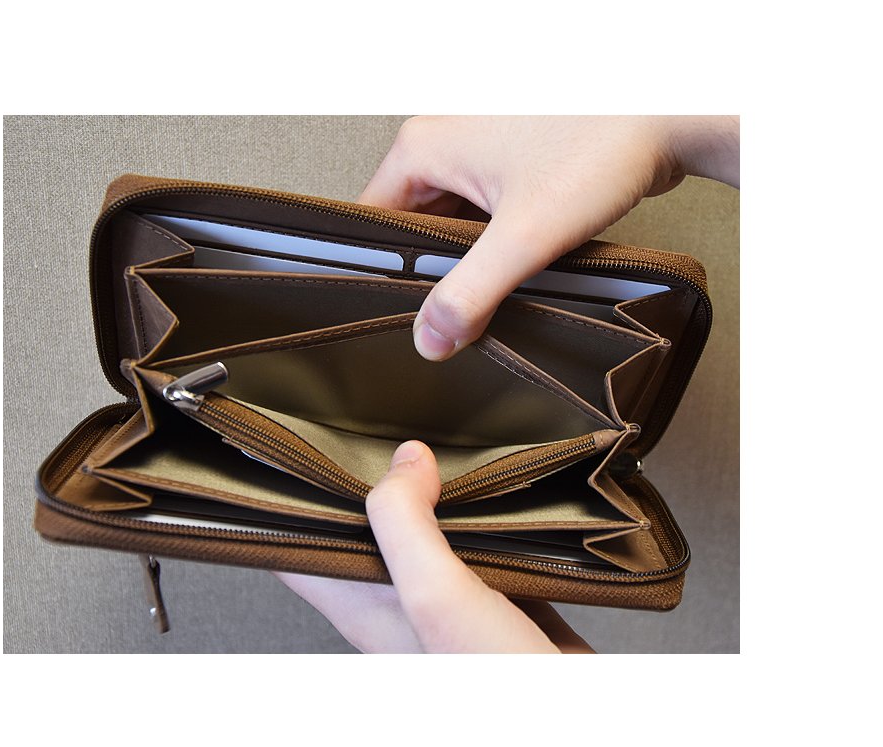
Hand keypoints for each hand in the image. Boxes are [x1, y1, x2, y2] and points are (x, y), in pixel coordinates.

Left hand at [276, 441, 592, 652]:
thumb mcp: (435, 597)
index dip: (288, 504)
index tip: (290, 455)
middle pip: (365, 533)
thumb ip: (405, 525)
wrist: (576, 717)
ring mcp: (451, 602)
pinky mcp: (502, 600)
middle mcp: (401, 603)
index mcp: (364, 607)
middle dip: (368, 484)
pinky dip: (489, 517)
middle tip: (371, 431)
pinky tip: (498, 488)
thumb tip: (405, 459)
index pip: (299, 553)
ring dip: (431, 495)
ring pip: (427, 534)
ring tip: (429, 444)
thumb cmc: (497, 679)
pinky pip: (485, 546)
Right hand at [358, 115, 738, 359]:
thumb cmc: (601, 146)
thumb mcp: (523, 236)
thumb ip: (470, 293)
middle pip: (410, 228)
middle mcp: (444, 143)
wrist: (666, 120)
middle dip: (432, 271)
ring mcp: (478, 152)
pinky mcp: (510, 164)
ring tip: (492, 280)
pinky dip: (492, 245)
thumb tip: (432, 335)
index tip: (402, 310)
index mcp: (422, 146)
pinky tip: (514, 264)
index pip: (372, 222)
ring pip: (447, 225)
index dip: (384, 273)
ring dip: (466, 260)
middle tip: (454, 305)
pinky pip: (481, 217)